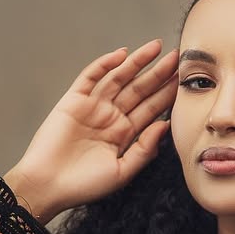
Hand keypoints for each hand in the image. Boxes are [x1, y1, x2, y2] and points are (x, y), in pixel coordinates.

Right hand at [3, 40, 180, 223]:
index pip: (151, 109)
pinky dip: (105, 65)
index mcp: (125, 135)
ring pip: (119, 79)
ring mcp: (92, 107)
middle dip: (158, 74)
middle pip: (139, 90)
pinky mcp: (73, 101)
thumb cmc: (85, 185)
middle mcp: (111, 118)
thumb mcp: (123, 172)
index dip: (167, 94)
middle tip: (178, 57)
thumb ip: (144, 150)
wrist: (49, 186)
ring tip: (156, 47)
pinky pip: (91, 77)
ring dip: (136, 63)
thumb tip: (164, 126)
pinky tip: (122, 55)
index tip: (185, 81)